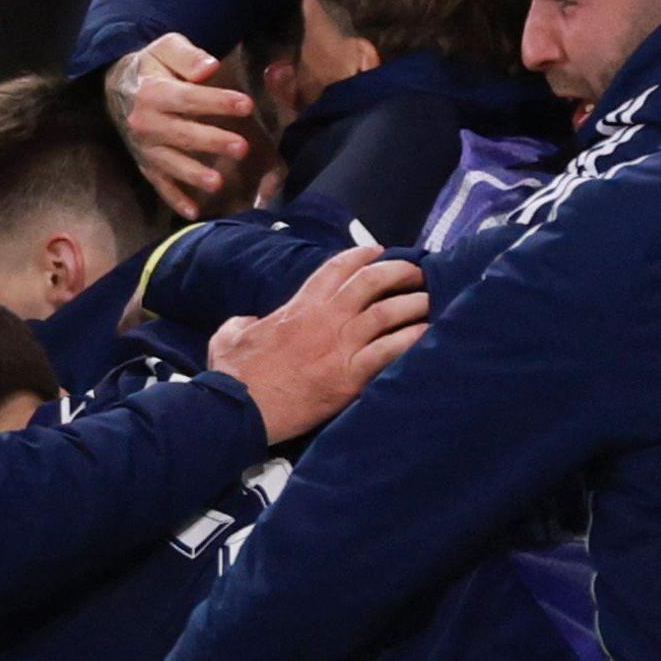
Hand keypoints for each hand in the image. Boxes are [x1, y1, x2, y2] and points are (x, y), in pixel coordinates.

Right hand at [105, 35, 253, 219]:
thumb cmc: (152, 67)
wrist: (117, 87)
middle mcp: (145, 123)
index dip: (217, 102)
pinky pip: (159, 184)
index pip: (188, 99)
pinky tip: (193, 212)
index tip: (246, 105)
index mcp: (152, 92)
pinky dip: (174, 199)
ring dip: (193, 174)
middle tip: (242, 148)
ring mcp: (144, 147)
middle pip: (182, 134)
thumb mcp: (166, 49)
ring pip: (170, 163)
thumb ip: (187, 56)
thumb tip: (208, 67)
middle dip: (212, 141)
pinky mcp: (145, 164)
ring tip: (217, 183)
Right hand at [206, 246, 426, 442]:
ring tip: (432, 302)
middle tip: (418, 274)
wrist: (239, 408)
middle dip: (400, 272)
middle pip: (372, 281)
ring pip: (388, 312)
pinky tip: (428, 334)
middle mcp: (325, 318)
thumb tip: (247, 321)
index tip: (380, 251)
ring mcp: (340, 346)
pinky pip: (390, 350)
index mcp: (299, 306)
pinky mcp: (350, 376)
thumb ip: (242, 323)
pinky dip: (412, 339)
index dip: (362, 255)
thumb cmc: (234, 375)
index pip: (336, 268)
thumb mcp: (228, 337)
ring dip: (414, 304)